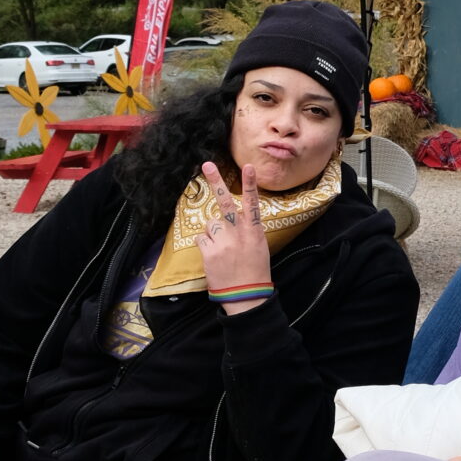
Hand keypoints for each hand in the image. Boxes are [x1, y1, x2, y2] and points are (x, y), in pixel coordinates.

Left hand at [197, 160, 273, 311]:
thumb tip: (231, 219)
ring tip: (221, 248)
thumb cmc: (255, 270)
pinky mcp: (209, 252)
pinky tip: (214, 256)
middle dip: (216, 181)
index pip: (252, 203)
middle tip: (207, 165)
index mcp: (254, 231)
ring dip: (213, 232)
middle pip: (224, 203)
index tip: (248, 167)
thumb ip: (246, 230)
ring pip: (210, 224)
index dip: (250, 184)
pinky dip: (205, 244)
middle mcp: (238, 233)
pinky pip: (201, 238)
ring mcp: (223, 242)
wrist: (246, 295)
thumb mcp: (258, 247)